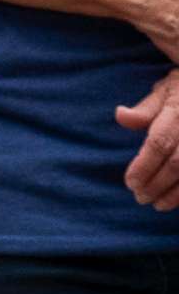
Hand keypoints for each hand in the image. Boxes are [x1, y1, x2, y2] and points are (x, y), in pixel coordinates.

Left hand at [118, 71, 178, 210]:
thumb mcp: (166, 89)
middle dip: (157, 184)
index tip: (130, 183)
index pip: (159, 143)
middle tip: (139, 197)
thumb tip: (120, 116)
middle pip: (177, 164)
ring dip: (175, 194)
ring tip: (157, 204)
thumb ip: (146, 108)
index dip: (144, 166)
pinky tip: (178, 200)